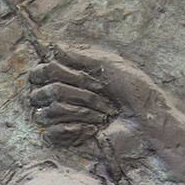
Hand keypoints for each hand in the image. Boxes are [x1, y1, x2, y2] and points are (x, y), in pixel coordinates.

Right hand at [27, 45, 164, 146]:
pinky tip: (94, 129)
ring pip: (47, 113)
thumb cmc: (133, 89)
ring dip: (79, 111)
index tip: (60, 73)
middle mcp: (64, 97)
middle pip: (40, 94)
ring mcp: (64, 119)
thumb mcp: (108, 65)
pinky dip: (74, 129)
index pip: (38, 74)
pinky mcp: (67, 138)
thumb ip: (79, 56)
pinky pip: (51, 133)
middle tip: (96, 93)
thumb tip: (54, 46)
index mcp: (72, 76)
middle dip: (71, 93)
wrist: (146, 121)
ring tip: (103, 115)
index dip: (44, 73)